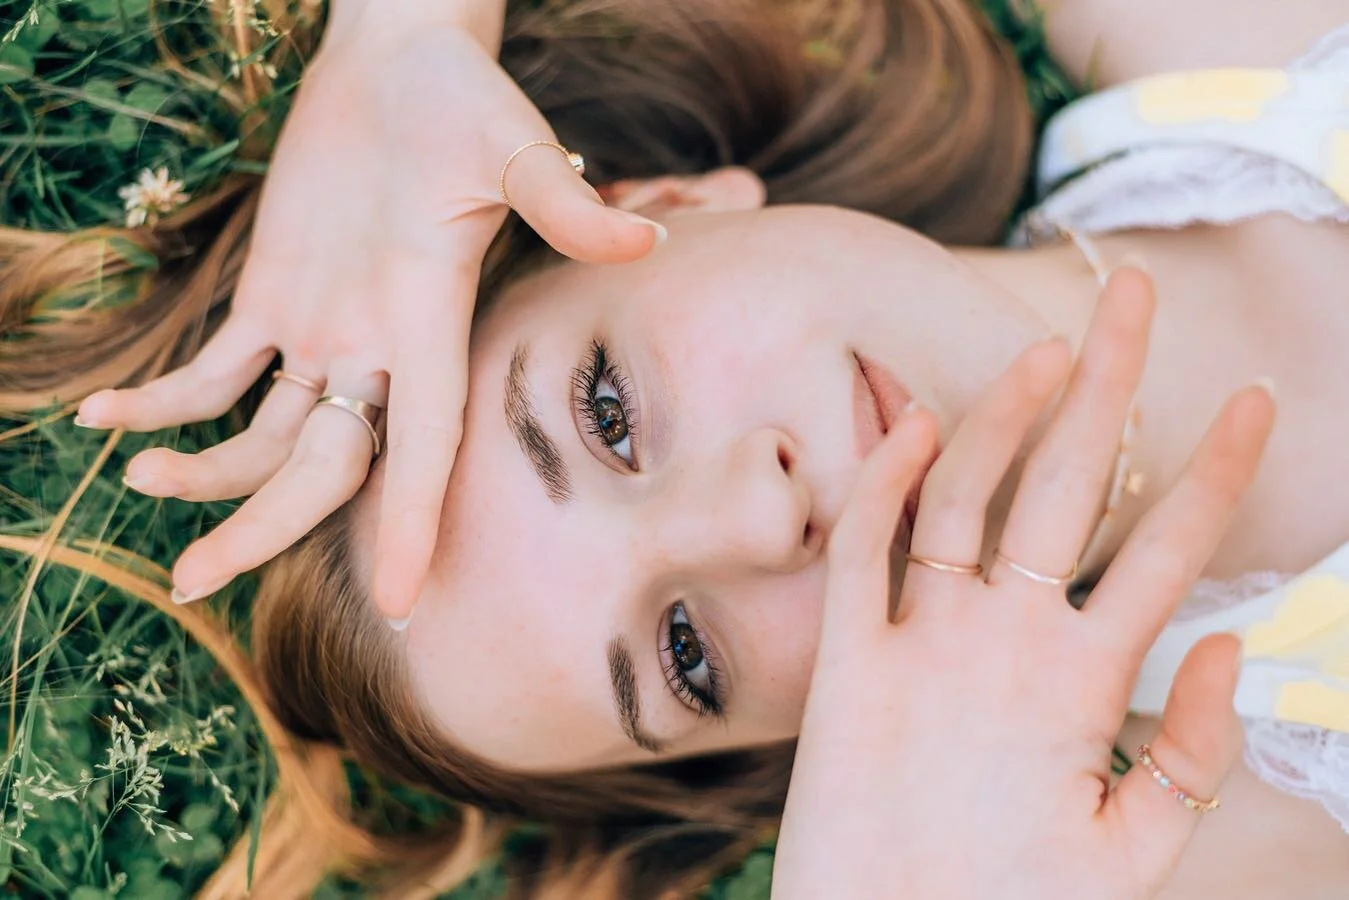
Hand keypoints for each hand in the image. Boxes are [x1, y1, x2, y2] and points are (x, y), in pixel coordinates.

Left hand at [74, 13, 662, 615]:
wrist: (403, 60)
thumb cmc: (467, 96)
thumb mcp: (513, 145)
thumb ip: (562, 201)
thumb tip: (647, 238)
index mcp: (432, 322)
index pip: (427, 444)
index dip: (414, 522)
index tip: (399, 601)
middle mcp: (380, 347)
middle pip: (322, 467)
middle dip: (260, 528)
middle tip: (190, 585)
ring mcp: (325, 328)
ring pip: (263, 436)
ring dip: (205, 468)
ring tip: (137, 475)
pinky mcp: (276, 296)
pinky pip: (214, 371)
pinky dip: (165, 399)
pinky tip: (107, 416)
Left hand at [772, 270, 1273, 898]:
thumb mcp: (1137, 856)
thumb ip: (1194, 753)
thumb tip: (1226, 644)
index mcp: (1086, 686)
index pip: (1173, 552)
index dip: (1220, 470)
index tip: (1254, 396)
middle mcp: (1003, 645)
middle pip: (1071, 483)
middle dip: (1111, 379)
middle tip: (1128, 290)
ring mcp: (918, 646)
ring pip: (965, 493)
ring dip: (1005, 410)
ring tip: (1043, 345)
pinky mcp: (842, 664)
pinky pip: (860, 551)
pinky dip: (885, 481)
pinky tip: (914, 422)